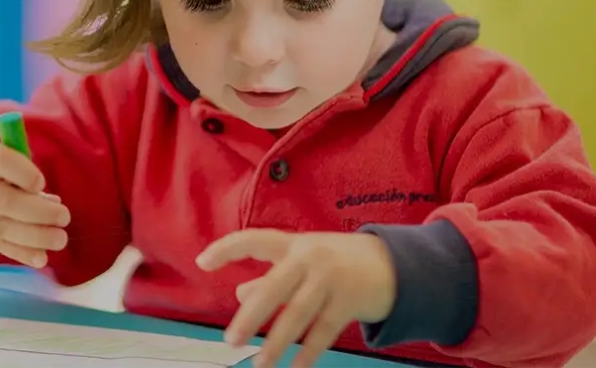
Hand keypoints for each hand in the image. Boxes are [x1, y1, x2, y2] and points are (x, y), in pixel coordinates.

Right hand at [0, 140, 70, 267]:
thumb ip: (21, 174)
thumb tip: (52, 202)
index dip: (23, 173)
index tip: (42, 182)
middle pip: (3, 201)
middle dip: (38, 212)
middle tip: (64, 217)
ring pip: (1, 228)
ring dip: (35, 237)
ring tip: (60, 239)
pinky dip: (20, 252)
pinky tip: (41, 258)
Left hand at [196, 230, 395, 367]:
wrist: (393, 263)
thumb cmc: (337, 261)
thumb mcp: (303, 260)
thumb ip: (270, 278)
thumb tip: (240, 295)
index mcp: (293, 244)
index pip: (253, 240)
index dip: (227, 249)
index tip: (202, 262)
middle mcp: (309, 259)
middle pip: (275, 288)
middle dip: (251, 316)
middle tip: (231, 339)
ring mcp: (331, 280)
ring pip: (298, 314)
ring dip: (277, 342)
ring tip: (260, 363)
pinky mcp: (350, 301)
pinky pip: (324, 331)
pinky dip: (309, 352)